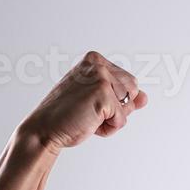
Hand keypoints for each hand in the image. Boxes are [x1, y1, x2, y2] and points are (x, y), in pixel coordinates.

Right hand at [19, 51, 148, 151]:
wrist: (44, 129)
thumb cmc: (69, 115)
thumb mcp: (98, 101)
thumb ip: (122, 97)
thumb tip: (145, 98)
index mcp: (95, 60)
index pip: (129, 82)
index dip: (115, 100)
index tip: (88, 102)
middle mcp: (98, 64)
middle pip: (133, 90)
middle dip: (117, 108)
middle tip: (89, 111)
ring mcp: (101, 78)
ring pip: (129, 106)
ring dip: (113, 119)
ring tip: (89, 116)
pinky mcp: (104, 95)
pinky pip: (122, 121)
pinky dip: (107, 129)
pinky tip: (88, 123)